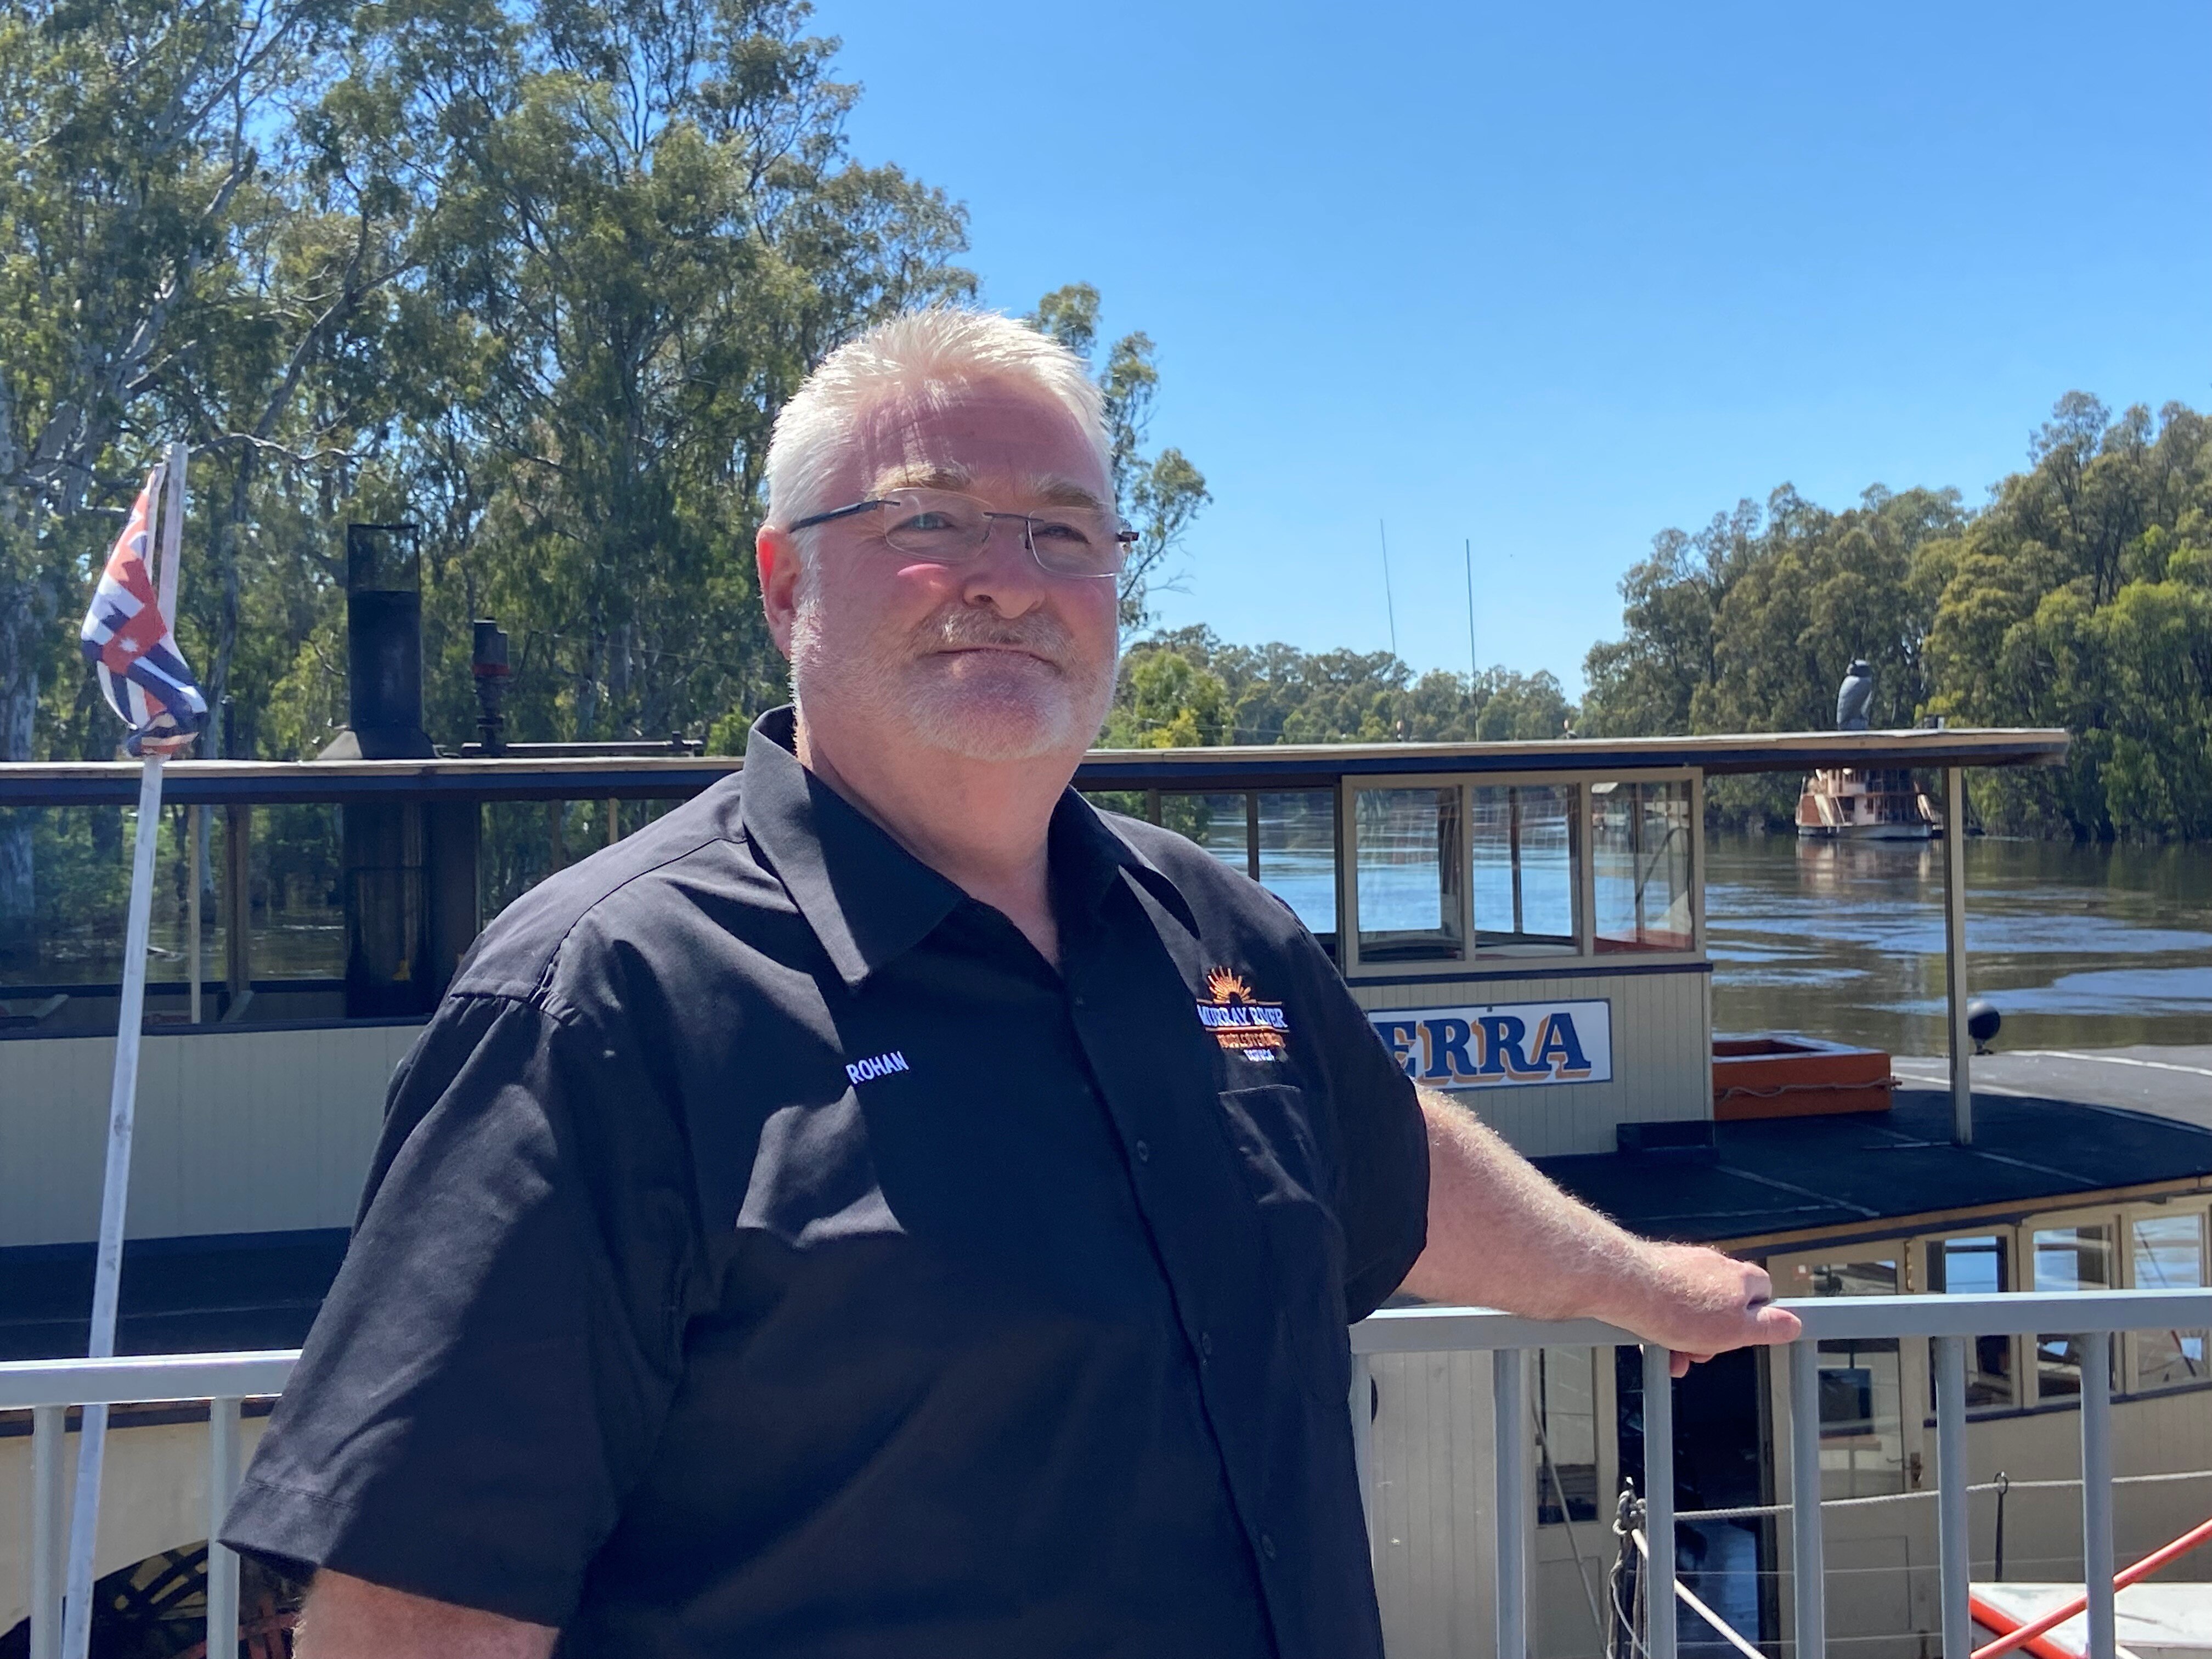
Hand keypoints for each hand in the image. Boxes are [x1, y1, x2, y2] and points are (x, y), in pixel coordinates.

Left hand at [1606, 1243, 1802, 1377]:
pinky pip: (1668, 1301)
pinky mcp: (1656, 1269)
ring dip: (1686, 1335)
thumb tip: (1793, 1324)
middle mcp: (1713, 1264)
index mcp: (1739, 1277)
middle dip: (1713, 1334)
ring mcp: (1683, 1265)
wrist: (1626, 1287)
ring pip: (1693, 1307)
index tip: (1740, 1336)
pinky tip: (1652, 1340)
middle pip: (1725, 1304)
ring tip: (1673, 1354)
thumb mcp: (1737, 1330)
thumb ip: (1768, 1327)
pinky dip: (1663, 1322)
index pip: (1764, 1292)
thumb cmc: (1680, 1309)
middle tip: (1699, 1353)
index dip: (1756, 1319)